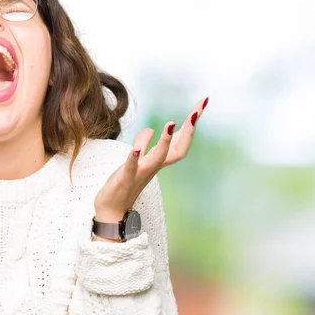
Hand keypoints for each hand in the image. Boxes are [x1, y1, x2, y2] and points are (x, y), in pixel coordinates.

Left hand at [94, 97, 207, 222]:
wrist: (111, 211)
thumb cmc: (124, 184)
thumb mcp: (135, 159)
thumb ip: (144, 145)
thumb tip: (151, 129)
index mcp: (158, 161)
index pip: (179, 140)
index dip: (191, 123)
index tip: (203, 103)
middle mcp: (153, 166)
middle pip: (178, 148)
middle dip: (188, 130)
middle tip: (198, 111)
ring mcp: (141, 173)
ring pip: (158, 158)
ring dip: (165, 141)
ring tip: (170, 123)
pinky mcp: (124, 179)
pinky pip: (131, 169)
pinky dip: (134, 159)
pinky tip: (135, 150)